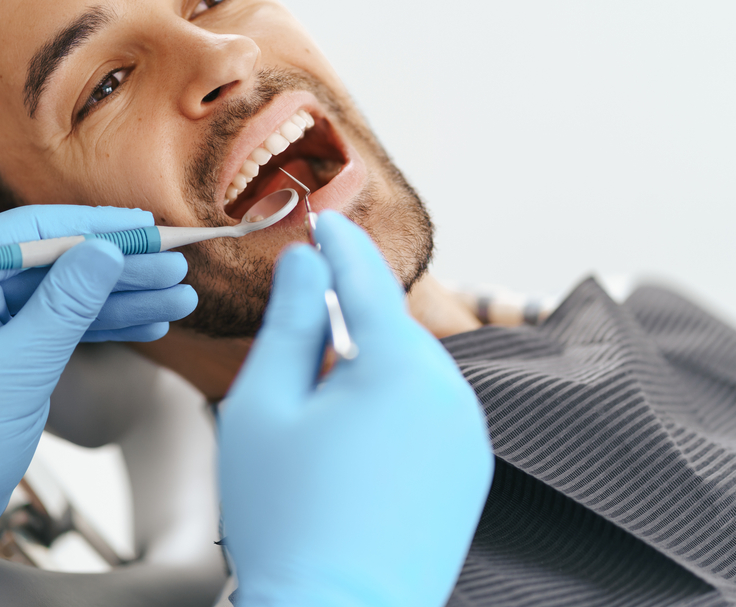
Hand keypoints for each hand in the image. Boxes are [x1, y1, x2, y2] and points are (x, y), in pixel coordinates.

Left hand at [0, 205, 196, 576]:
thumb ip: (66, 302)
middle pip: (51, 264)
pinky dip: (100, 328)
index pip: (26, 232)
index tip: (145, 227)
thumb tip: (108, 249)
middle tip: (176, 266)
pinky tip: (150, 324)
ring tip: (179, 297)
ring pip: (61, 298)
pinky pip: (56, 328)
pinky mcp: (0, 353)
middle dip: (117, 268)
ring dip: (120, 299)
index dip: (91, 227)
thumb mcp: (20, 366)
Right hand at [218, 212, 493, 606]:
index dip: (341, 244)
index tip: (325, 217)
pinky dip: (391, 409)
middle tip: (294, 362)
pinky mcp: (470, 473)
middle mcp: (451, 394)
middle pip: (389, 329)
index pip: (368, 279)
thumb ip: (292, 321)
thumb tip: (309, 264)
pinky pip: (427, 413)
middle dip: (345, 327)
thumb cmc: (289, 519)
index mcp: (399, 367)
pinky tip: (352, 454)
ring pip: (408, 372)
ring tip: (317, 430)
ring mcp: (468, 437)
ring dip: (366, 374)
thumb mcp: (265, 405)